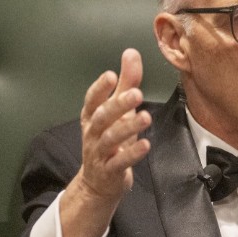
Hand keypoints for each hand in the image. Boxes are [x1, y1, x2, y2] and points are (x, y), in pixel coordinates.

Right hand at [61, 49, 151, 236]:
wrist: (99, 183)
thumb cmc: (110, 140)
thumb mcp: (118, 111)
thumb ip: (126, 83)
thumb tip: (131, 53)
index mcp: (92, 116)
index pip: (92, 100)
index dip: (100, 88)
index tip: (111, 75)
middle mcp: (93, 133)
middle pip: (102, 117)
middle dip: (118, 104)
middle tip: (136, 93)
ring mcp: (100, 152)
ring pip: (111, 138)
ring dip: (128, 127)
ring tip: (145, 117)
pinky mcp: (110, 170)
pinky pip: (120, 161)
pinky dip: (133, 153)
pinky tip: (145, 145)